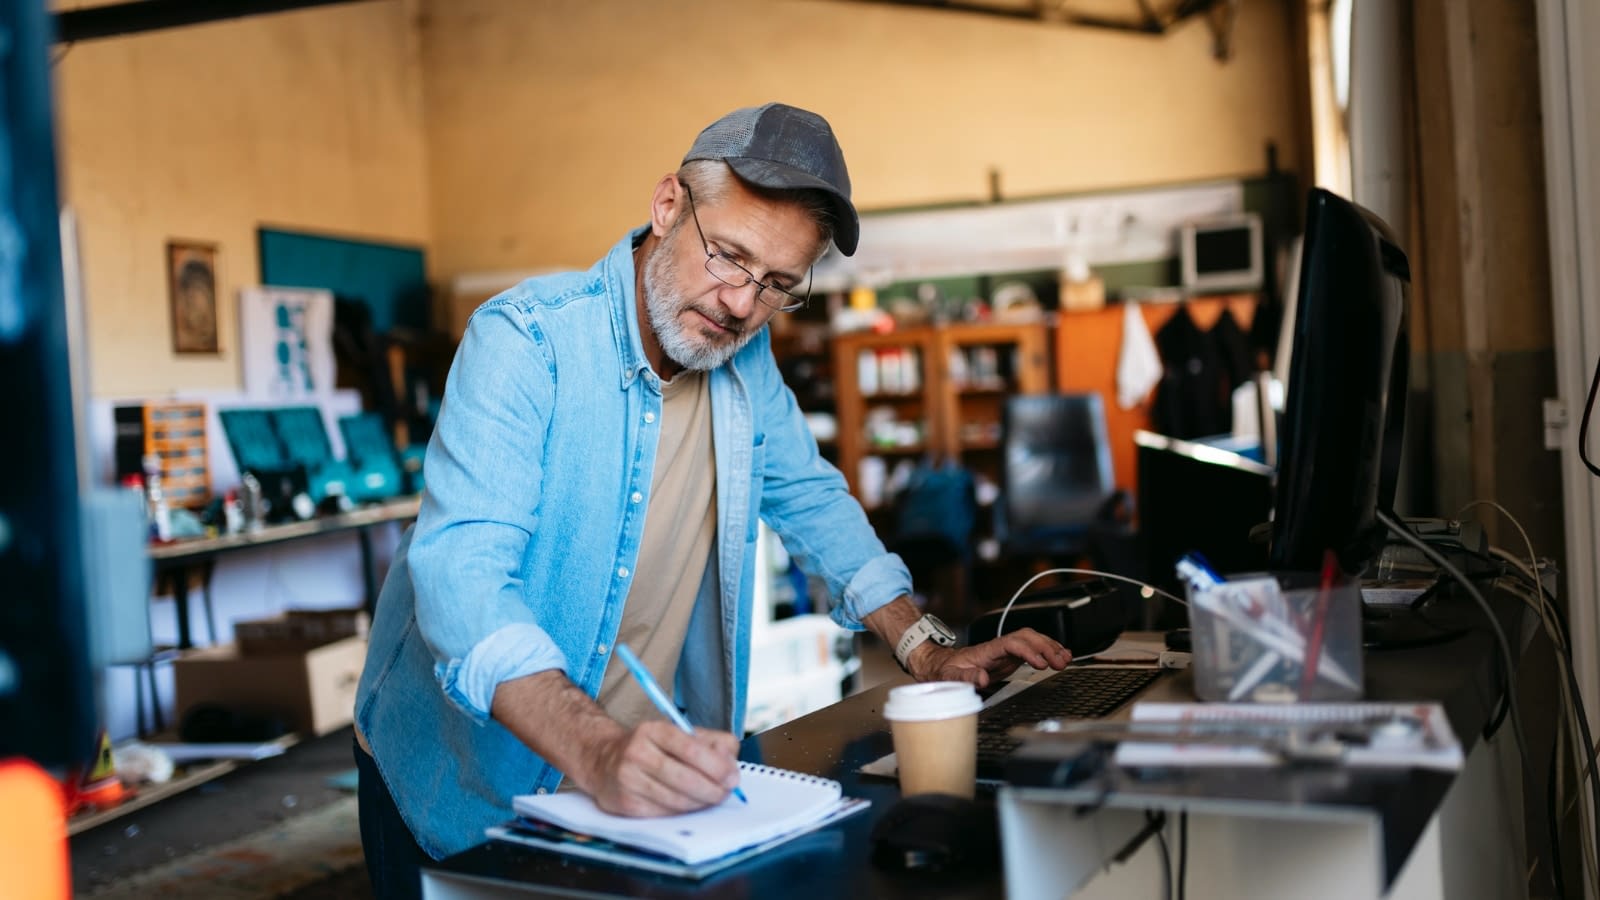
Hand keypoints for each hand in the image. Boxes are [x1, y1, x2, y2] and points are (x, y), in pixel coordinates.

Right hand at [584, 720, 742, 817]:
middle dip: (712, 790)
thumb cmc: (652, 748)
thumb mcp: (680, 734)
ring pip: (676, 800)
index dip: (716, 766)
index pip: (690, 749)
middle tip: (726, 793)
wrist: (604, 761)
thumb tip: (731, 763)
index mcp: (654, 730)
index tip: (733, 777)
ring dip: (700, 803)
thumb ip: (712, 742)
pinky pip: (663, 813)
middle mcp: (637, 752)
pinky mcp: (625, 803)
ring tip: (711, 799)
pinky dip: (682, 812)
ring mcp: (628, 779)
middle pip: (684, 778)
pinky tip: (689, 805)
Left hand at [906, 626, 1070, 687]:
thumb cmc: (943, 671)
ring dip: (1049, 647)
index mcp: (985, 650)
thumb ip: (964, 678)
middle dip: (1045, 646)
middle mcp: (998, 648)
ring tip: (1065, 658)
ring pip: (1031, 640)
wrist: (938, 665)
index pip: (1011, 643)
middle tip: (1060, 662)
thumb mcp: (948, 677)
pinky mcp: (1009, 658)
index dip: (1028, 651)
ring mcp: (1004, 652)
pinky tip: (1059, 655)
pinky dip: (1047, 651)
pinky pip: (1031, 650)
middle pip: (1026, 637)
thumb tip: (981, 679)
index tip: (1040, 663)